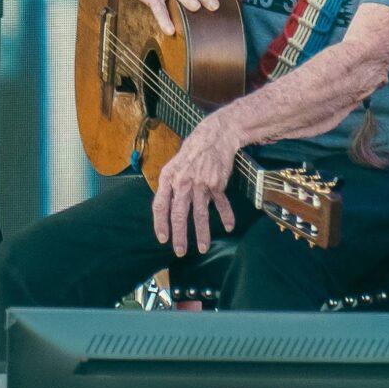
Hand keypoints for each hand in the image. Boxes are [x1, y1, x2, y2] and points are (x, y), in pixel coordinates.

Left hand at [151, 115, 241, 255]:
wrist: (214, 136)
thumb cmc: (192, 151)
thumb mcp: (174, 164)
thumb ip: (170, 185)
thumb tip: (165, 206)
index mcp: (168, 177)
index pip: (159, 205)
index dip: (160, 223)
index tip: (163, 239)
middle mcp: (183, 182)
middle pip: (179, 214)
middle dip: (179, 236)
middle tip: (180, 251)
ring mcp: (200, 184)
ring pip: (200, 214)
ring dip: (202, 233)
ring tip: (203, 248)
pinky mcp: (217, 184)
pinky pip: (221, 204)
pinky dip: (226, 216)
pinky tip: (229, 227)